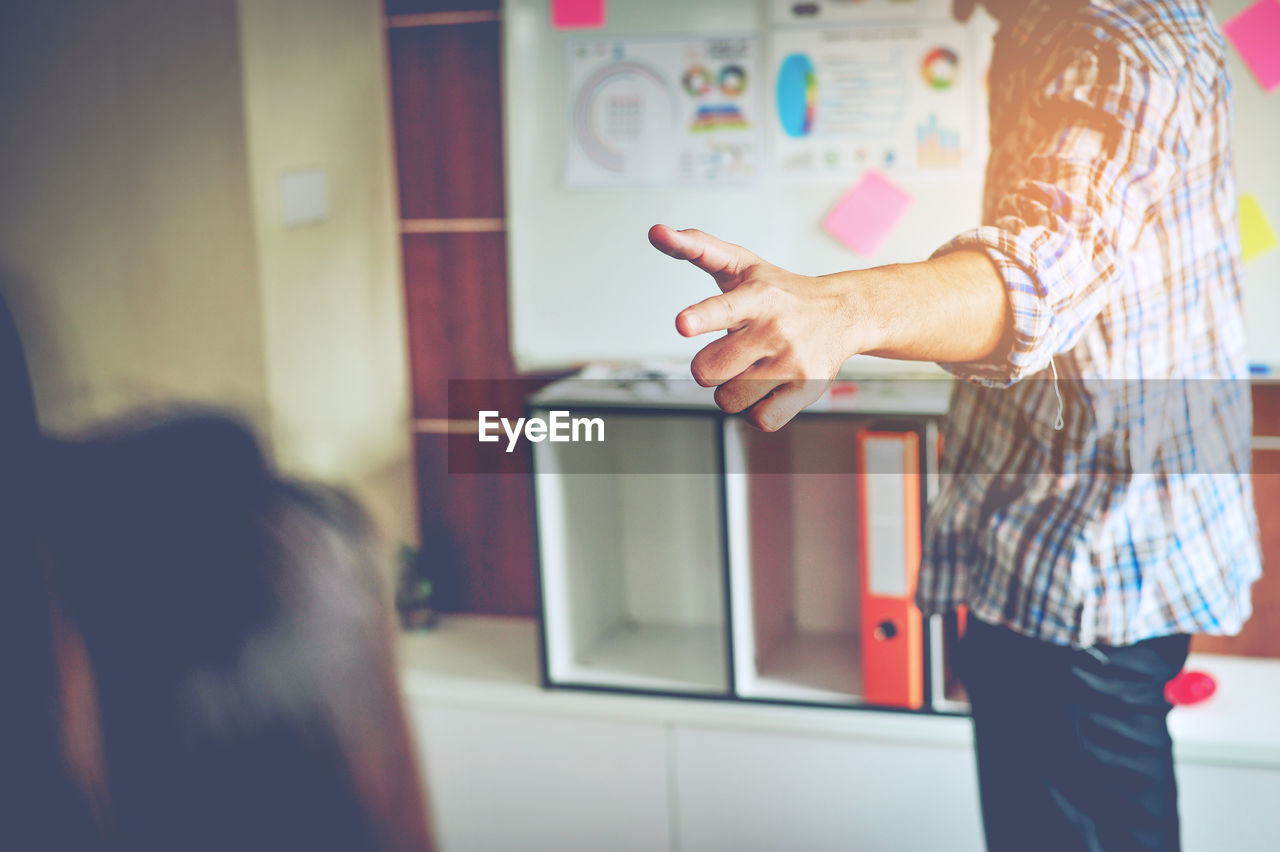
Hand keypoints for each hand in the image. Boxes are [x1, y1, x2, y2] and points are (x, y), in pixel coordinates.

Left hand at [648, 224, 862, 430]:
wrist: (844, 313)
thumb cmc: (780, 291)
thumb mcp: (742, 264)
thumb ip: (697, 248)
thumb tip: (654, 231)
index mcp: (757, 297)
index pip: (724, 308)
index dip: (702, 317)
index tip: (684, 323)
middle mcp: (775, 329)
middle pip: (708, 369)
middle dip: (710, 366)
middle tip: (732, 351)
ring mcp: (793, 362)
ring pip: (729, 399)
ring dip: (731, 389)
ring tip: (752, 368)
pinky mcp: (807, 390)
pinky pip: (760, 420)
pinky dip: (755, 411)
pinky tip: (767, 389)